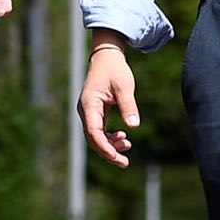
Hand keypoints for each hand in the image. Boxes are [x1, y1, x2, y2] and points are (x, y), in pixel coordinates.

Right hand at [76, 31, 139, 166]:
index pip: (94, 132)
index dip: (105, 147)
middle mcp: (85, 111)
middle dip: (108, 152)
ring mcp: (88, 112)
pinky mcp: (94, 112)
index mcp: (89, 104)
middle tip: (125, 162)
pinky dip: (109, 137)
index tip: (118, 158)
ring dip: (109, 145)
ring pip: (95, 137)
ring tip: (127, 146)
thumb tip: (134, 126)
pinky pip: (99, 131)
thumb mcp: (125, 86)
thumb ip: (128, 105)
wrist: (107, 57)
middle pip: (93, 139)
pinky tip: (122, 138)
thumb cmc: (115, 69)